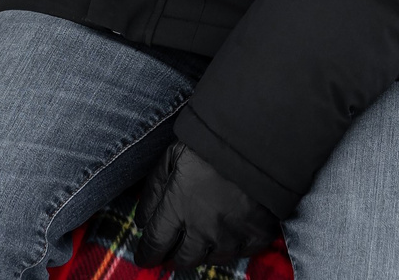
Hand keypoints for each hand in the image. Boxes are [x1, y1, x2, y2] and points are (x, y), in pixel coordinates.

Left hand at [132, 142, 282, 269]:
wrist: (255, 139)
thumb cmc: (209, 144)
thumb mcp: (171, 158)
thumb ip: (153, 191)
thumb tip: (142, 221)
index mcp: (178, 208)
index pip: (155, 244)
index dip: (147, 254)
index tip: (145, 257)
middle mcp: (203, 228)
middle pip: (183, 258)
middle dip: (175, 254)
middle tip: (174, 246)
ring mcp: (231, 234)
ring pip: (211, 259)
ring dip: (203, 250)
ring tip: (203, 235)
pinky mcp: (257, 235)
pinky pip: (241, 254)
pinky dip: (232, 246)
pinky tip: (228, 232)